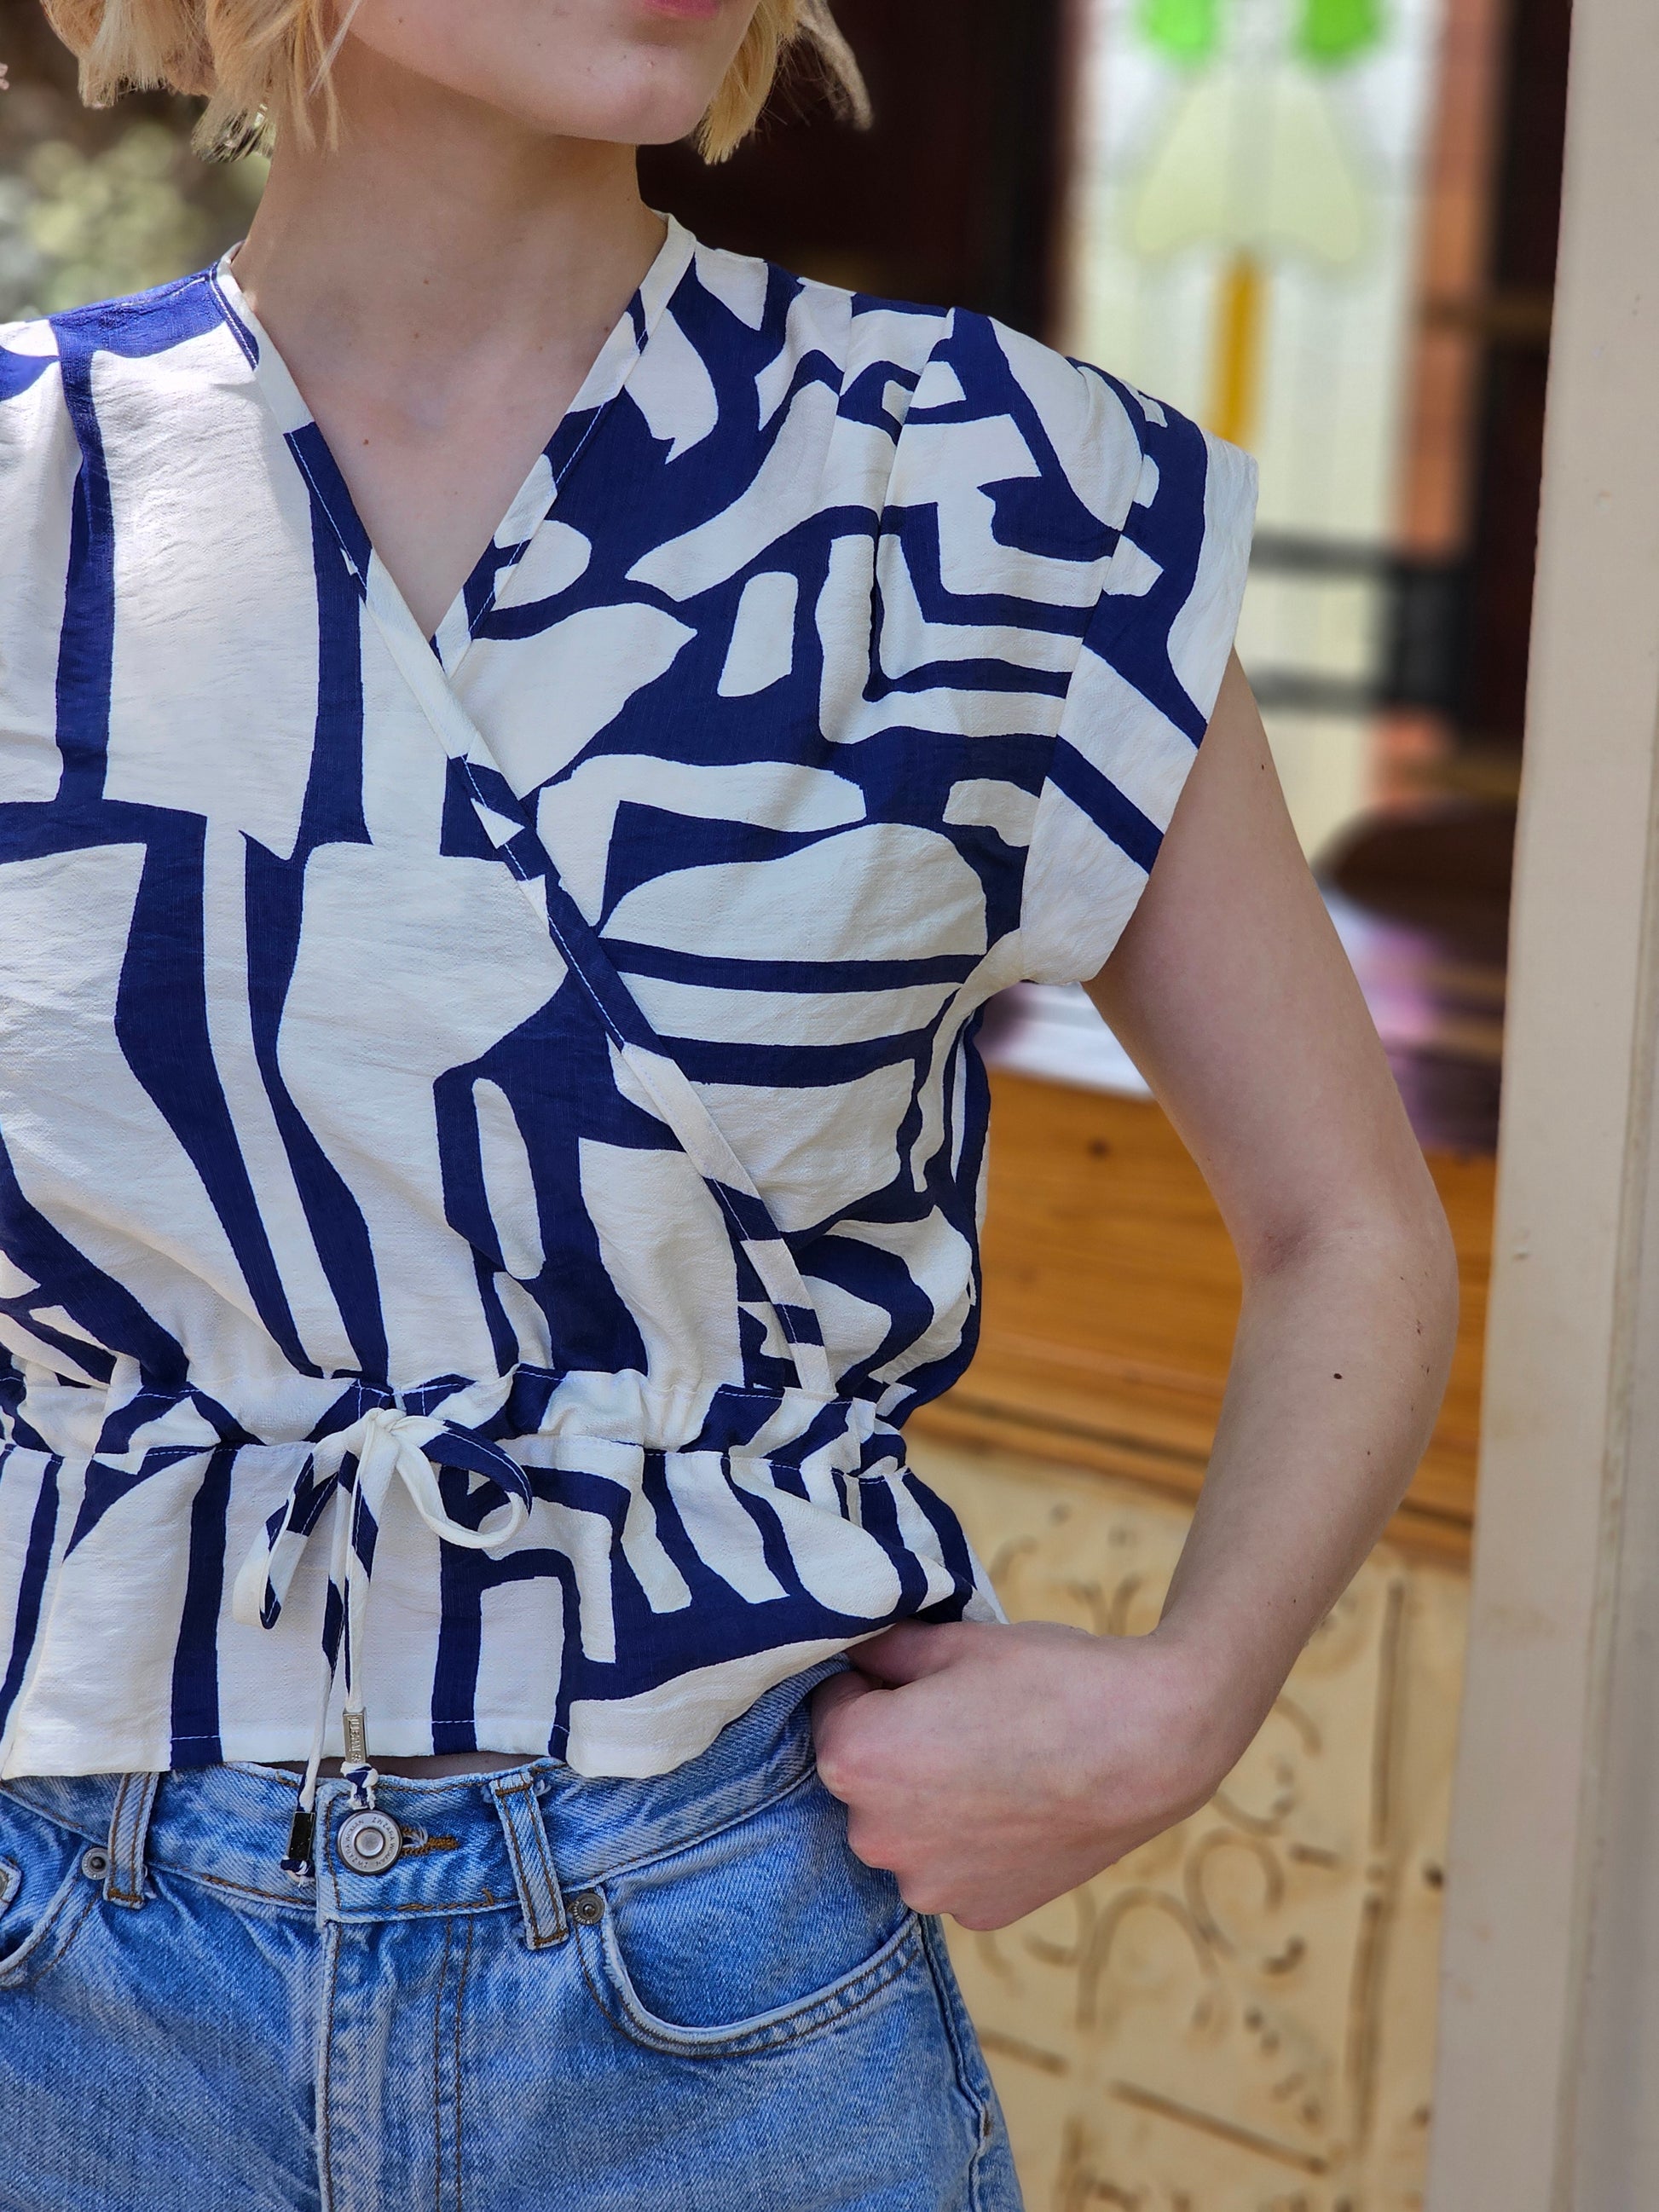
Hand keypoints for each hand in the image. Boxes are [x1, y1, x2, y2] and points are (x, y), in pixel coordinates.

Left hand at [811, 1618, 1250, 1930]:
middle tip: (967, 1715)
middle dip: (895, 1745)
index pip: (830, 1704)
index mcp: (856, 1759)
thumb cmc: (1050, 1679)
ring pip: (905, 1827)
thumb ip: (885, 1648)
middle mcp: (875, 1837)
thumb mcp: (955, 1641)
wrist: (1152, 1743)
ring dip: (929, 1800)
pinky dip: (970, 1842)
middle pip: (862, 1775)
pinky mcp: (978, 1914)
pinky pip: (950, 1867)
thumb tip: (854, 1649)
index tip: (924, 1675)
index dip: (875, 1682)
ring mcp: (927, 1886)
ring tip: (998, 1760)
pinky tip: (1020, 1805)